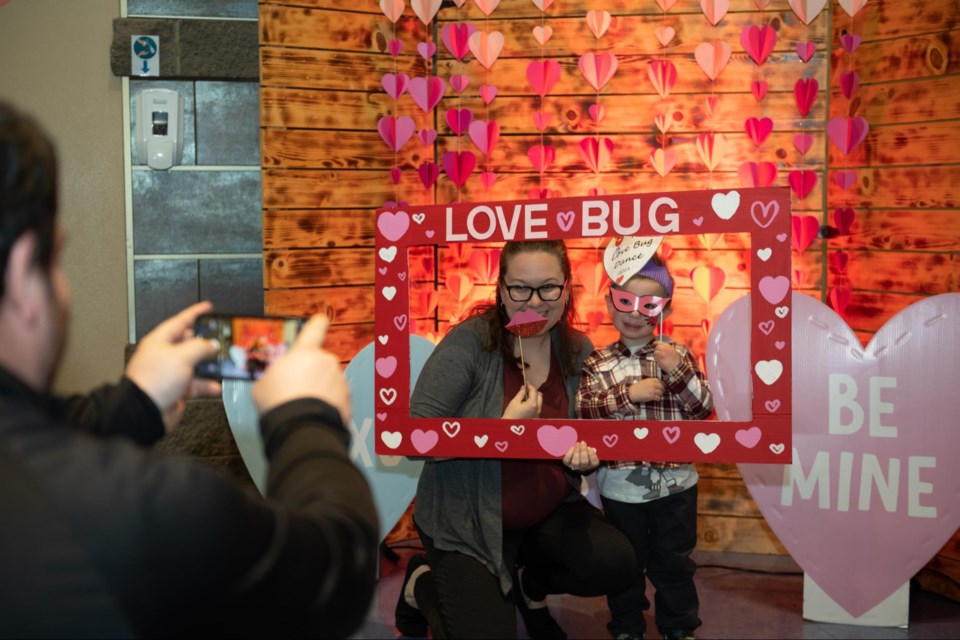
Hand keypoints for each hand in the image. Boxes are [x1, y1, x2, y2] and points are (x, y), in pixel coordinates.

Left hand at [125, 302, 220, 432]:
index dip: (195, 313)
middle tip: (223, 338)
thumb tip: (212, 345)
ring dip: (211, 366)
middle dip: (208, 342)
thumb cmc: (155, 379)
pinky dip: (208, 385)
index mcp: (161, 341)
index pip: (181, 321)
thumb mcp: (181, 356)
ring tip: (225, 364)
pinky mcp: (179, 388)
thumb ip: (200, 347)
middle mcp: (166, 355)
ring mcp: (173, 372)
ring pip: (197, 364)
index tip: (208, 307)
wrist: (146, 411)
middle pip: (191, 343)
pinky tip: (216, 386)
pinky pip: (197, 383)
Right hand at [252, 315, 350, 424]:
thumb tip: (277, 379)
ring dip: (319, 389)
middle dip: (310, 373)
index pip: (314, 329)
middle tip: (294, 389)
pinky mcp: (347, 398)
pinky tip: (313, 413)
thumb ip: (275, 375)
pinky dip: (327, 403)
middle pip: (318, 362)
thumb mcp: (263, 384)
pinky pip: (335, 397)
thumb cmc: (279, 402)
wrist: (300, 427)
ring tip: (302, 405)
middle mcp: (326, 361)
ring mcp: (339, 380)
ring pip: (328, 381)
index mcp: (305, 352)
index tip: (321, 319)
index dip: (317, 324)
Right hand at [502, 384, 540, 419]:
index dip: (530, 385)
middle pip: (540, 396)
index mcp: (533, 403)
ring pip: (540, 402)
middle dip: (534, 391)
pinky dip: (534, 404)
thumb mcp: (515, 402)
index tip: (526, 382)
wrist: (510, 427)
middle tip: (527, 390)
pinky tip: (527, 404)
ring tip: (526, 397)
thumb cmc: (511, 414)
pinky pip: (538, 408)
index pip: (534, 391)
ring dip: (535, 397)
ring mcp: (538, 414)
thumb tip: (524, 387)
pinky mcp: (536, 417)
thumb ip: (521, 393)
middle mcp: (538, 409)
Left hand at [563, 441, 598, 473]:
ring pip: (575, 462)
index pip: (594, 462)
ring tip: (577, 444)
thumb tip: (593, 449)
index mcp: (592, 465)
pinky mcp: (567, 464)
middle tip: (583, 443)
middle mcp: (584, 468)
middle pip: (584, 462)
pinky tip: (572, 447)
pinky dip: (569, 453)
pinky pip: (567, 460)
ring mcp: (575, 467)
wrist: (577, 461)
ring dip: (576, 451)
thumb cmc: (586, 455)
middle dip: (583, 451)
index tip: (589, 447)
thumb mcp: (591, 452)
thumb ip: (592, 451)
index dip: (591, 454)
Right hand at [628, 378, 664, 403]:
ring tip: (657, 396)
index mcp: (651, 380)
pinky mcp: (652, 396)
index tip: (661, 387)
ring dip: (660, 395)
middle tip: (661, 392)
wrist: (632, 392)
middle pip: (662, 387)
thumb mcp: (645, 381)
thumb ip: (651, 382)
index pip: (660, 381)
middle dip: (662, 390)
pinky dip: (658, 399)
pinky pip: (659, 398)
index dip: (662, 384)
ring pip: (661, 393)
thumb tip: (658, 384)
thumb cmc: (638, 387)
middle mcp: (653, 385)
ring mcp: (653, 390)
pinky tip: (656, 399)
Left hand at [653, 341, 680, 373]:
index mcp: (668, 347)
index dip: (656, 343)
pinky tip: (660, 361)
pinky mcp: (659, 360)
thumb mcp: (674, 351)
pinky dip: (656, 359)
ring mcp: (661, 355)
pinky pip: (655, 358)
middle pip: (657, 347)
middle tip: (658, 353)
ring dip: (656, 355)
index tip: (654, 343)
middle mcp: (664, 350)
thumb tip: (661, 345)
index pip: (660, 343)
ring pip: (655, 352)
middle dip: (657, 350)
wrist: (676, 367)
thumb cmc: (676, 360)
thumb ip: (668, 347)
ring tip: (660, 357)